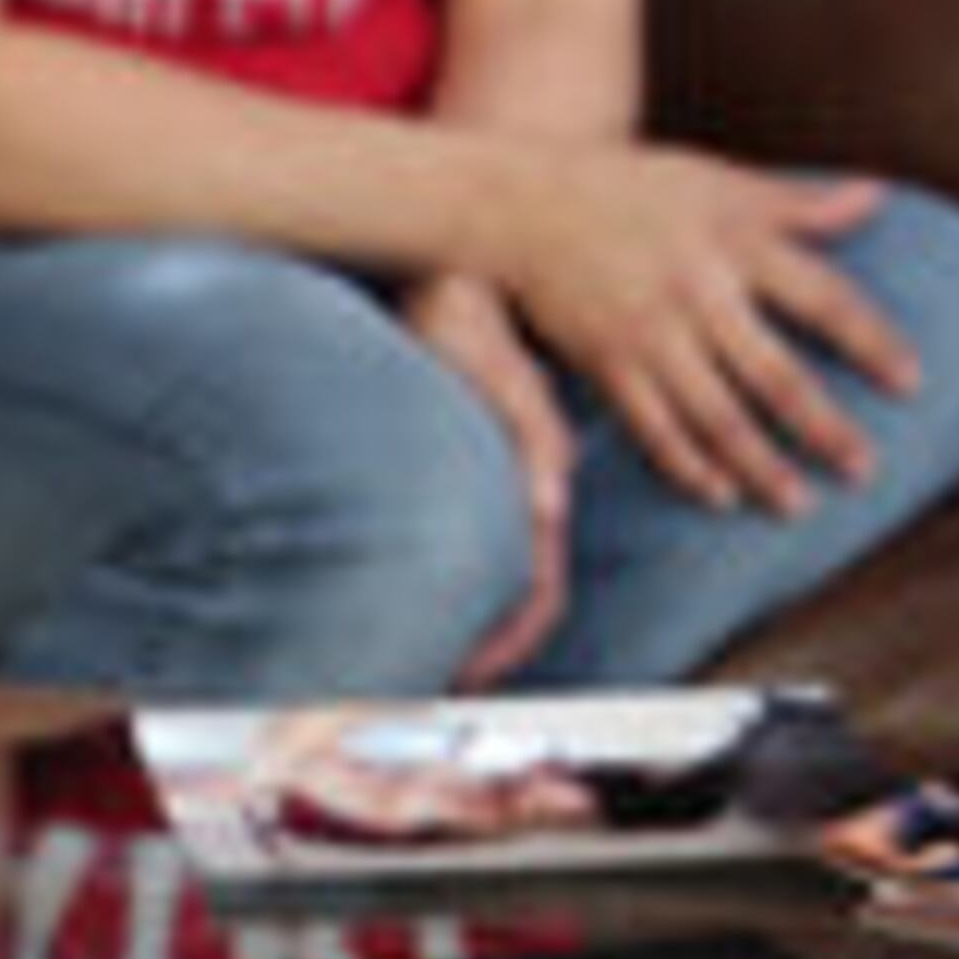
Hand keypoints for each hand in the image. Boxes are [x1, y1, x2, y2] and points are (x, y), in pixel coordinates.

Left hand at [400, 273, 570, 680]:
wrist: (444, 270)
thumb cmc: (462, 312)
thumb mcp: (492, 366)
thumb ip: (531, 430)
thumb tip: (552, 502)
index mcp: (537, 480)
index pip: (539, 590)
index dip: (511, 644)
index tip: (468, 681)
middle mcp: (519, 496)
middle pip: (514, 601)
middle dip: (480, 652)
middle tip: (426, 689)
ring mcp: (493, 488)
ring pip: (489, 581)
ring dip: (462, 627)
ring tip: (416, 663)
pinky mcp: (466, 475)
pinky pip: (466, 547)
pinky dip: (444, 587)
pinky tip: (407, 601)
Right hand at [510, 147, 913, 515]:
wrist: (523, 202)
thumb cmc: (630, 187)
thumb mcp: (717, 179)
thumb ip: (797, 202)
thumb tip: (877, 197)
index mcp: (734, 240)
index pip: (821, 297)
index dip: (871, 341)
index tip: (911, 382)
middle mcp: (696, 291)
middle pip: (772, 372)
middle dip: (820, 427)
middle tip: (863, 470)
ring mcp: (648, 332)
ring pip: (714, 414)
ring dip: (759, 465)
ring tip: (798, 505)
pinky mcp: (607, 362)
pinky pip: (653, 426)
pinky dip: (687, 465)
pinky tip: (721, 495)